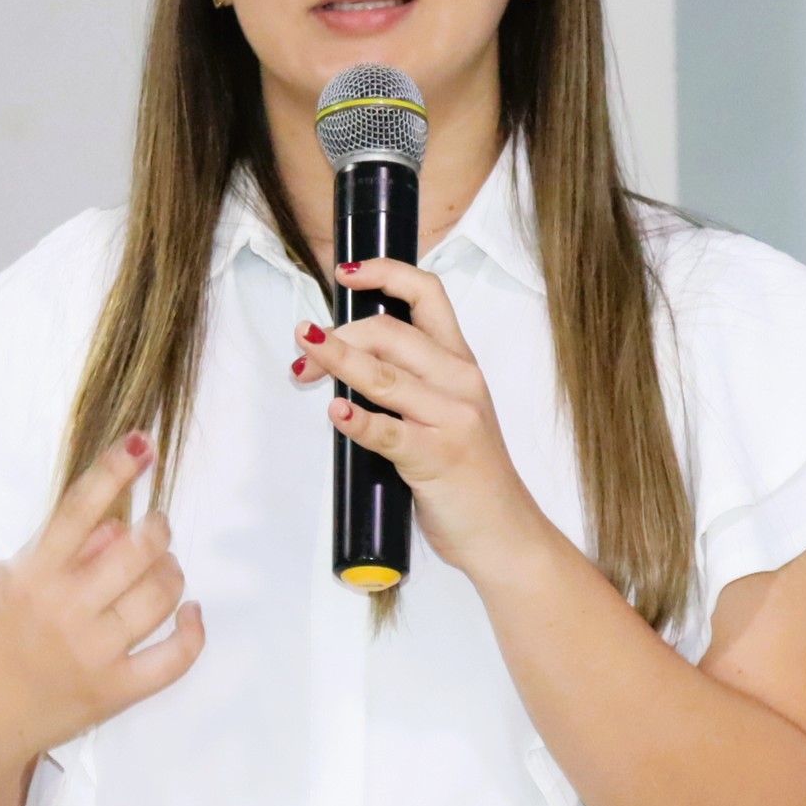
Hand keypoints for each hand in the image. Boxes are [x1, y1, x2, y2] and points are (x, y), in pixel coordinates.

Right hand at [0, 431, 205, 770]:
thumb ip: (56, 557)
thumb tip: (114, 528)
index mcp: (30, 575)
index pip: (81, 507)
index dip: (117, 469)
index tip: (144, 444)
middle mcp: (65, 608)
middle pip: (138, 549)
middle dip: (157, 529)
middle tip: (157, 528)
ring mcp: (93, 651)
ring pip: (161, 594)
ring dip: (172, 571)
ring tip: (166, 569)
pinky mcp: (113, 692)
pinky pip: (174, 658)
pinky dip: (192, 631)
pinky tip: (191, 615)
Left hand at [292, 258, 554, 575]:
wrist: (503, 532)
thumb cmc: (468, 472)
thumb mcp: (449, 411)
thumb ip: (410, 381)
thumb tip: (345, 358)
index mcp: (461, 363)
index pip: (428, 294)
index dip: (385, 274)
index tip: (346, 274)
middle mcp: (460, 382)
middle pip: (392, 332)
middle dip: (339, 333)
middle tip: (302, 349)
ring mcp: (452, 420)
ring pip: (384, 375)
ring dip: (336, 360)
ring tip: (302, 356)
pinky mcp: (437, 459)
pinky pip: (388, 433)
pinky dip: (358, 421)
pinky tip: (336, 413)